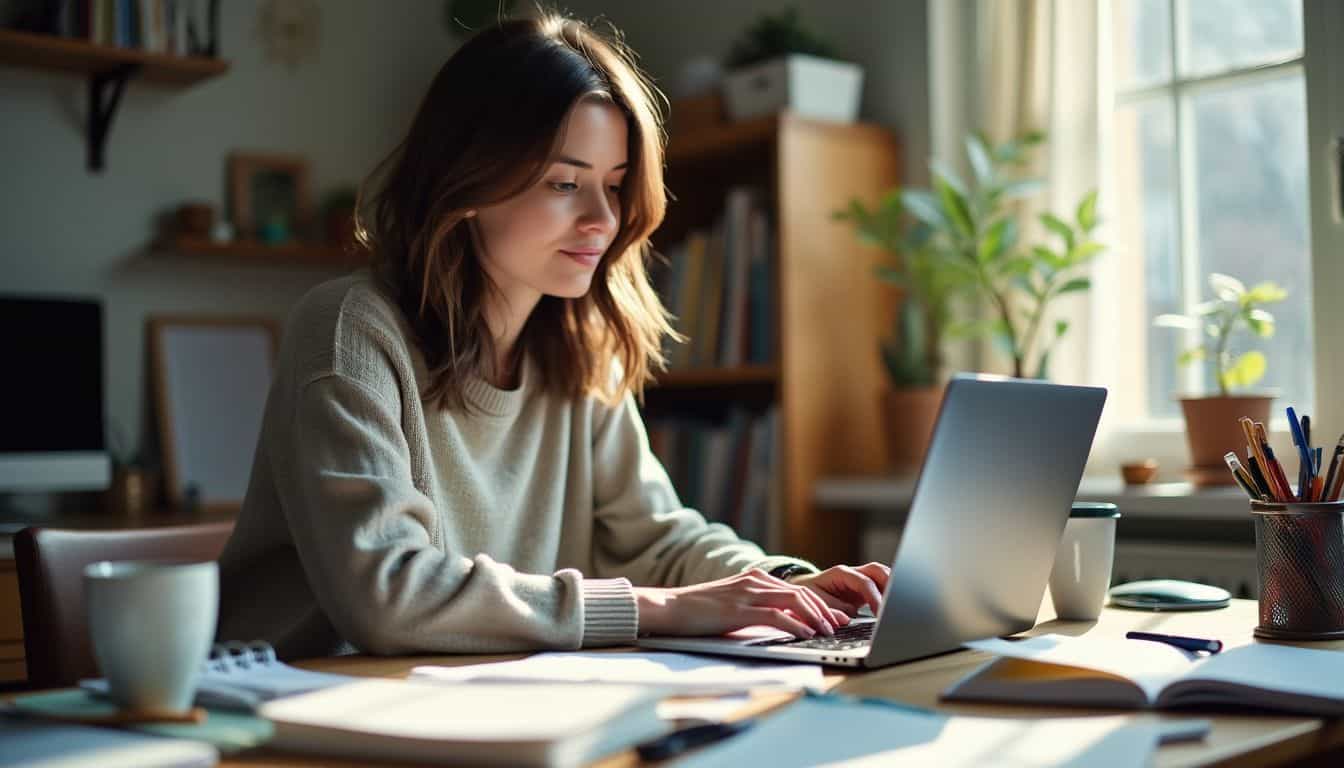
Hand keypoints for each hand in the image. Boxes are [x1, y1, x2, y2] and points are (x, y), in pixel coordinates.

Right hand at [635, 569, 850, 638]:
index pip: (797, 590)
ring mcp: (749, 594)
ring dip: (816, 618)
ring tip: (827, 632)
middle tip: (838, 626)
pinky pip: (777, 616)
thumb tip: (784, 625)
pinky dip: (796, 625)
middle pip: (802, 593)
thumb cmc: (699, 611)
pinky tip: (806, 635)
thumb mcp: (734, 605)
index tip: (835, 618)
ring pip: (795, 601)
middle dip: (825, 611)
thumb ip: (758, 609)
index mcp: (756, 579)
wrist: (670, 607)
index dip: (820, 604)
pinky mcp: (741, 610)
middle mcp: (756, 582)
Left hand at [787, 562, 890, 616]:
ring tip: (898, 607)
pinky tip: (893, 608)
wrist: (801, 589)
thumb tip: (848, 618)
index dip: (874, 597)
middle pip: (878, 571)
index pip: (864, 582)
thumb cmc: (806, 595)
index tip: (881, 613)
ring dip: (892, 589)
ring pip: (883, 576)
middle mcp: (852, 573)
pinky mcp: (864, 589)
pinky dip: (889, 594)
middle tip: (895, 607)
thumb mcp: (813, 603)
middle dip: (890, 586)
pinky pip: (881, 586)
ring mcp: (860, 579)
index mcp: (840, 574)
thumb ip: (831, 609)